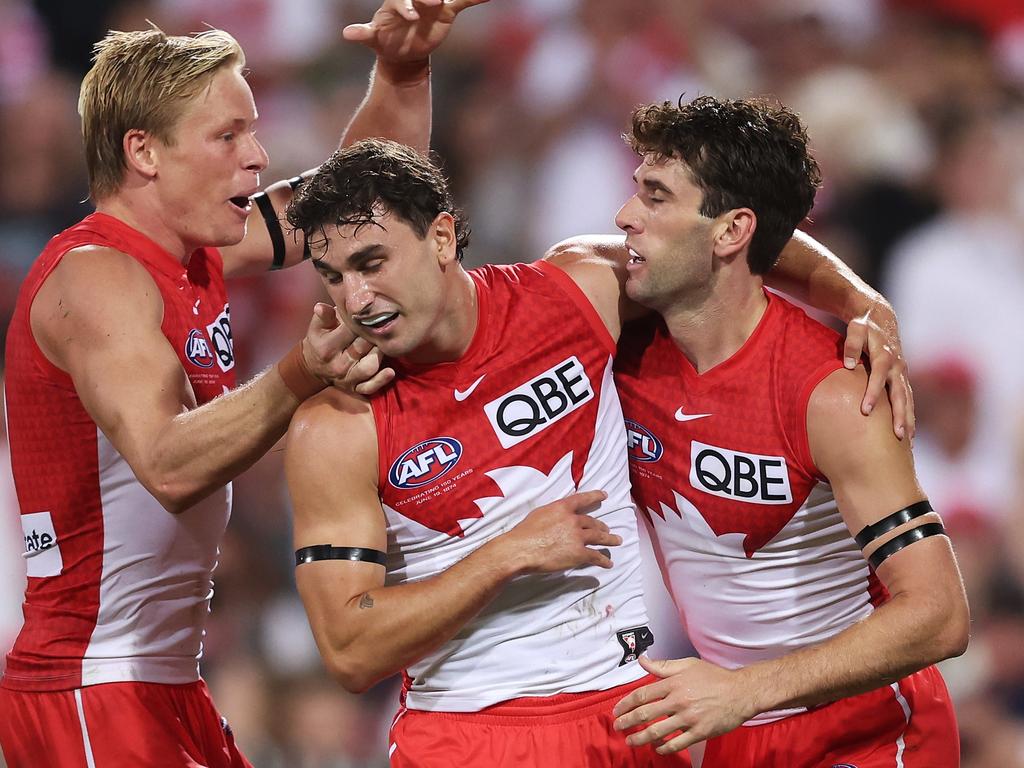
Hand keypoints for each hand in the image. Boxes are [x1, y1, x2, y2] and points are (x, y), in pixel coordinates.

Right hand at [301, 302, 395, 393]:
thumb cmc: (319, 341)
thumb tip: (320, 306)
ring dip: (379, 354)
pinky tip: (390, 371)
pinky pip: (370, 387)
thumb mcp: (317, 327)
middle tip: (383, 326)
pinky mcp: (355, 388)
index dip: (362, 321)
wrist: (312, 366)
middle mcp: (338, 364)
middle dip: (374, 336)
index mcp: (327, 347)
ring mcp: (347, 378)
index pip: (350, 331)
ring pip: (370, 367)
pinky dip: (381, 380)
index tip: (370, 313)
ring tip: (383, 344)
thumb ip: (324, 316)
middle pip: (363, 347)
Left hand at [344, 0, 488, 65]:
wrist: (402, 51)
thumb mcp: (373, 39)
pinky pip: (462, 1)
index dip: (405, 5)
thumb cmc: (384, 41)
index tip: (411, 17)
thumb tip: (347, 35)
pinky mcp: (447, 11)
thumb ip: (363, 34)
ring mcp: (432, 3)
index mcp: (396, 1)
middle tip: (432, 2)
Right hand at [500, 490, 619, 572]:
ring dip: (609, 540)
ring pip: (599, 537)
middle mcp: (573, 520)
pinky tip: (608, 563)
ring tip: (616, 541)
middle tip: (607, 529)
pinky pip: (595, 556)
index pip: (582, 499)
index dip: (595, 496)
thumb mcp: (539, 514)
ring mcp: (578, 537)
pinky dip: (603, 560)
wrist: (522, 549)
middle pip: (592, 522)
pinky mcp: (579, 553)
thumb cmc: (524, 532)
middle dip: (601, 526)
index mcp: (562, 507)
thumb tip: (556, 518)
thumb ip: (552, 513)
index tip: (604, 495)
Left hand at [612, 656, 750, 753]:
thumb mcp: (688, 665)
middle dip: (627, 722)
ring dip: (640, 737)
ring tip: (631, 741)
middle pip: (645, 714)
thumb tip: (643, 661)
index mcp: (673, 684)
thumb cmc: (715, 677)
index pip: (642, 695)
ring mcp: (689, 718)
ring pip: (658, 731)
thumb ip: (663, 666)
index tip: (617, 710)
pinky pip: (677, 743)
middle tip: (617, 727)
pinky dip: (664, 748)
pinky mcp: (699, 732)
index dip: (626, 704)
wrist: (741, 692)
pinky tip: (657, 748)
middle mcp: (678, 701)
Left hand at [842, 302, 913, 439]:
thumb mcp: (856, 328)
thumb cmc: (865, 326)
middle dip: (899, 415)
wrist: (882, 319)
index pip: (879, 377)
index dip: (873, 393)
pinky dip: (909, 416)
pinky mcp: (902, 379)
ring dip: (908, 420)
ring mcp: (902, 374)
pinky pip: (908, 400)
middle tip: (897, 436)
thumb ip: (851, 344)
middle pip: (900, 394)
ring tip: (908, 442)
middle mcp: (897, 367)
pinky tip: (910, 435)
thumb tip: (848, 365)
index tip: (866, 411)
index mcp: (885, 356)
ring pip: (908, 400)